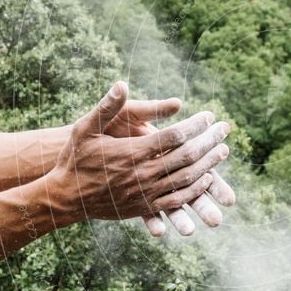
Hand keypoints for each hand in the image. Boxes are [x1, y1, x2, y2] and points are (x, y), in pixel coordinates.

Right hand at [46, 81, 230, 230]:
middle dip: (209, 142)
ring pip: (186, 179)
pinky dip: (195, 188)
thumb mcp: (86, 128)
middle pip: (186, 157)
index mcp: (132, 153)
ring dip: (208, 164)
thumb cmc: (75, 159)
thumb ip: (106, 106)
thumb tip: (122, 83)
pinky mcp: (144, 207)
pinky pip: (177, 199)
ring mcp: (145, 193)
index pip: (174, 136)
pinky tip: (208, 178)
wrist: (65, 197)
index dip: (195, 125)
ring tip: (223, 151)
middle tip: (226, 129)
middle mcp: (142, 174)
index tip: (210, 115)